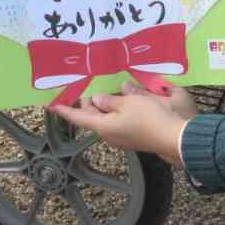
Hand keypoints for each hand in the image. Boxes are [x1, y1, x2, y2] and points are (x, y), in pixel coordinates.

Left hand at [48, 76, 198, 166]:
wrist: (173, 138)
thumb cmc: (149, 118)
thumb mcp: (128, 103)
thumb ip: (109, 101)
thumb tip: (96, 100)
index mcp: (103, 127)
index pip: (78, 118)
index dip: (64, 110)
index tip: (51, 104)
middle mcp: (109, 134)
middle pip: (91, 117)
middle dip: (85, 103)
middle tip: (80, 87)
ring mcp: (121, 136)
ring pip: (105, 118)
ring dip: (101, 105)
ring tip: (99, 89)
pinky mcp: (132, 135)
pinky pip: (116, 120)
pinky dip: (113, 109)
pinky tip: (118, 98)